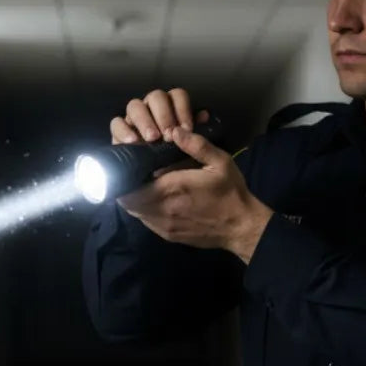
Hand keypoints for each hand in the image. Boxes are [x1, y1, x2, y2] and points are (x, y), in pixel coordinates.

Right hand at [111, 88, 209, 177]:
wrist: (162, 190)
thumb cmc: (181, 167)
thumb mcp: (197, 154)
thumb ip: (199, 136)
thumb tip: (202, 116)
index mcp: (173, 109)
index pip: (177, 96)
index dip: (182, 109)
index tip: (187, 129)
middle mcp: (153, 110)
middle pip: (155, 97)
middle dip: (163, 115)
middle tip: (169, 136)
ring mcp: (135, 120)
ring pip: (135, 106)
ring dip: (144, 120)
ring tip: (152, 139)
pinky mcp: (119, 134)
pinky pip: (116, 124)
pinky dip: (123, 130)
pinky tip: (133, 142)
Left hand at [117, 125, 273, 261]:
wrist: (241, 227)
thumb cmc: (231, 192)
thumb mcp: (220, 162)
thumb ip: (196, 145)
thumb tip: (174, 130)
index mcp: (172, 189)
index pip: (131, 187)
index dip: (124, 177)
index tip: (130, 166)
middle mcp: (162, 210)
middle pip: (128, 201)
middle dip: (128, 188)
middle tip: (136, 174)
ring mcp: (164, 226)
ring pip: (136, 213)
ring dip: (136, 199)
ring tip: (146, 186)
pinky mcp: (168, 236)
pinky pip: (147, 222)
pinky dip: (146, 210)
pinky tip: (158, 201)